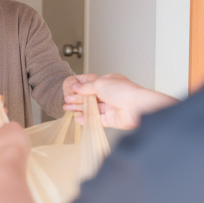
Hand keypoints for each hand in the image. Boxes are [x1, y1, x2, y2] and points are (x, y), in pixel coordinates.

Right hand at [63, 74, 178, 129]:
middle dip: (78, 100)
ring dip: (80, 109)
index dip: (80, 89)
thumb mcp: (100, 84)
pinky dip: (87, 119)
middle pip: (91, 98)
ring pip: (93, 109)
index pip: (92, 86)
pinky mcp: (112, 119)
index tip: (70, 92)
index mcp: (110, 83)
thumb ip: (86, 87)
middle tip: (66, 102)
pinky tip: (78, 119)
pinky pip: (98, 120)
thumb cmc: (124, 91)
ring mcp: (112, 107)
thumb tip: (76, 87)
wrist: (137, 107)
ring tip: (68, 110)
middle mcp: (111, 95)